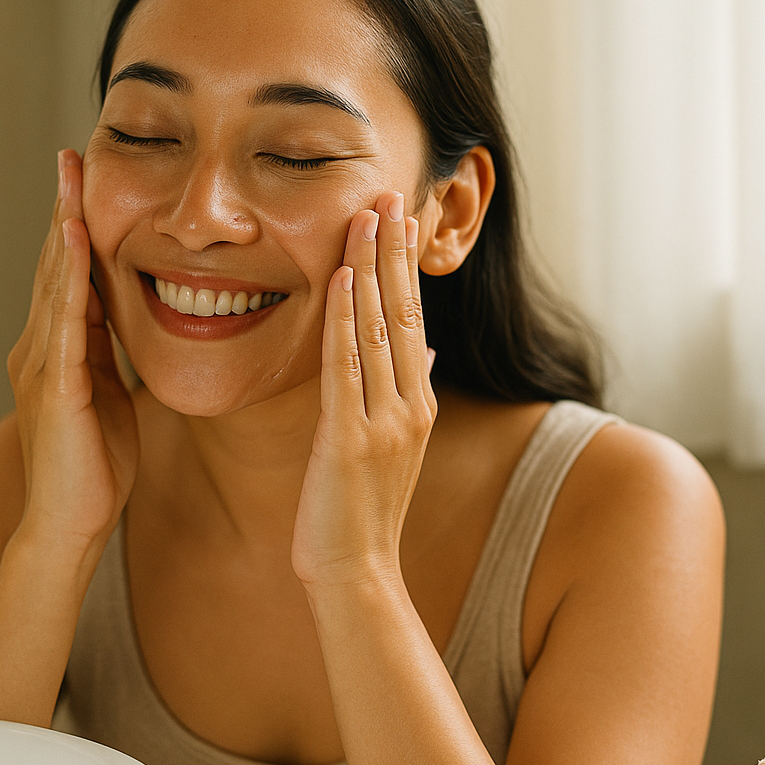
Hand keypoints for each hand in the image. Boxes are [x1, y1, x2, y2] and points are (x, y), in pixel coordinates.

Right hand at [5, 149, 137, 559]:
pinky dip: (69, 275)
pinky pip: (64, 319)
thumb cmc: (93, 468)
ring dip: (62, 225)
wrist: (70, 525)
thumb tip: (123, 320)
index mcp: (55, 350)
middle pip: (52, 265)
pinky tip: (75, 239)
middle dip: (62, 209)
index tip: (83, 179)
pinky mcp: (55, 385)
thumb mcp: (107, 395)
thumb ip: (107, 355)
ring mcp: (41, 364)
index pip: (66, 275)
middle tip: (70, 156)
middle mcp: (38, 348)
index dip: (73, 226)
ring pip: (53, 281)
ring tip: (70, 176)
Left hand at [291, 192, 437, 588]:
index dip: (405, 264)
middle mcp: (410, 405)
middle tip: (387, 193)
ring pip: (376, 329)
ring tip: (364, 216)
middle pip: (404, 311)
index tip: (399, 214)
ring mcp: (385, 422)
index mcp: (419, 402)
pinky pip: (345, 367)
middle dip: (394, 250)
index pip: (414, 317)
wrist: (355, 571)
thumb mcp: (395, 446)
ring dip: (368, 269)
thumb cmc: (363, 509)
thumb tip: (428, 349)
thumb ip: (410, 392)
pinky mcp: (349, 438)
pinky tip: (336, 278)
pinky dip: (341, 319)